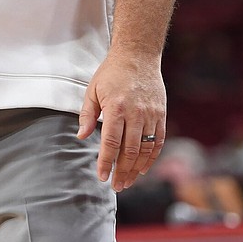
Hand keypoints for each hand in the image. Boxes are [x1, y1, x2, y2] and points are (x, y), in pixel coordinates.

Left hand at [77, 47, 165, 191]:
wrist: (138, 56)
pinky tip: (143, 169)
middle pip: (129, 151)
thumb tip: (81, 136)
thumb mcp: (93, 90)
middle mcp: (136, 113)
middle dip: (122, 172)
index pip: (111, 142)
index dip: (106, 162)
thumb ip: (87, 115)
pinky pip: (158, 142)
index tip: (101, 177)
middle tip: (115, 186)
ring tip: (127, 182)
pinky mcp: (161, 115)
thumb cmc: (112, 73)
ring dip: (136, 169)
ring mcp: (151, 115)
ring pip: (145, 150)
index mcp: (116, 107)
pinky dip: (151, 158)